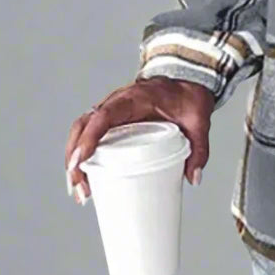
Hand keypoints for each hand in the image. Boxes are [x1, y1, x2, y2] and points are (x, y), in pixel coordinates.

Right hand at [64, 76, 216, 203]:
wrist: (188, 83)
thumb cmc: (188, 98)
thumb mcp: (198, 121)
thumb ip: (199, 148)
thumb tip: (194, 178)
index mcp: (133, 99)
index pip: (103, 116)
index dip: (89, 138)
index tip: (81, 162)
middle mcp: (116, 103)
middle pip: (83, 127)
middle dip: (75, 159)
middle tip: (81, 189)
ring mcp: (112, 111)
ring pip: (81, 132)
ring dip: (74, 161)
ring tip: (81, 192)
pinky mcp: (113, 122)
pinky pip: (90, 136)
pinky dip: (82, 157)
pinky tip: (86, 181)